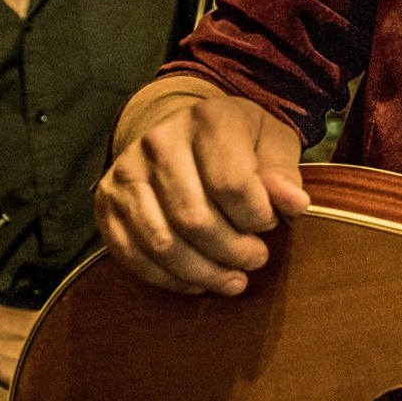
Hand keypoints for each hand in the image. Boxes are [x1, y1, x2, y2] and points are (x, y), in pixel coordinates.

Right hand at [95, 89, 308, 295]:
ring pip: (162, 242)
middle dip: (232, 251)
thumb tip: (294, 204)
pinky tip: (197, 282)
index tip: (270, 224)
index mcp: (207, 119)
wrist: (181, 130)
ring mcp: (126, 172)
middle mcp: (159, 141)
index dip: (256, 217)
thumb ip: (283, 172)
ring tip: (232, 280)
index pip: (231, 184)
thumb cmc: (237, 141)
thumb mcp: (272, 143)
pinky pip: (133, 255)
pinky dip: (168, 278)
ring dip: (202, 273)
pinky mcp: (107, 201)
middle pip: (195, 218)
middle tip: (255, 260)